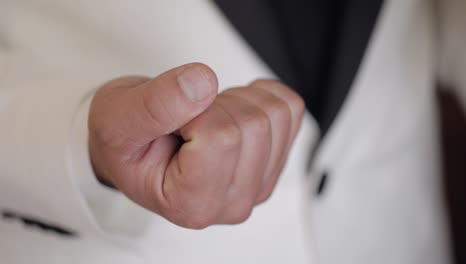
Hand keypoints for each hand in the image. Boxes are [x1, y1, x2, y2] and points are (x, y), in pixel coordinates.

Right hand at [89, 63, 304, 228]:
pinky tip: (230, 111)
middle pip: (252, 124)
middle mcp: (232, 202)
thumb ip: (154, 105)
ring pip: (274, 113)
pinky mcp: (275, 162)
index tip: (172, 124)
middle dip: (215, 104)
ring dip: (236, 100)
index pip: (220, 137)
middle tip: (187, 121)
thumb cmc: (127, 142)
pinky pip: (289, 108)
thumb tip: (202, 83)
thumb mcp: (117, 119)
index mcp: (190, 203)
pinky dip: (259, 95)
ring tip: (205, 118)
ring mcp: (258, 184)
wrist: (141, 145)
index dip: (192, 111)